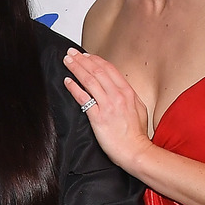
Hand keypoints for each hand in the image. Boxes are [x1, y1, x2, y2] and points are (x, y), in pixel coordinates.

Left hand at [63, 48, 151, 169]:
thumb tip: (119, 86)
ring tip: (66, 61)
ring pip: (89, 80)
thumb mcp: (138, 108)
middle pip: (96, 71)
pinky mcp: (98, 117)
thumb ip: (128, 95)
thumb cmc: (136, 134)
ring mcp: (107, 105)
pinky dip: (74, 87)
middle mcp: (117, 95)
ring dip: (76, 68)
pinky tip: (67, 81)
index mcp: (127, 92)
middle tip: (71, 53)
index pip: (109, 69)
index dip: (95, 59)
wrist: (135, 151)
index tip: (85, 55)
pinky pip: (83, 98)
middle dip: (82, 59)